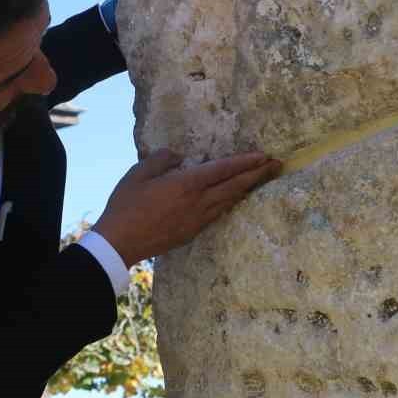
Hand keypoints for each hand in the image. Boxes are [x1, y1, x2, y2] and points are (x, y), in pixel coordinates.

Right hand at [94, 148, 282, 264]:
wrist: (120, 242)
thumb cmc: (126, 204)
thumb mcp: (139, 172)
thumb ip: (162, 159)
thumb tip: (179, 157)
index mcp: (186, 184)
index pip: (224, 170)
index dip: (245, 162)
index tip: (264, 155)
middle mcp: (198, 202)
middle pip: (235, 186)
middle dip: (258, 174)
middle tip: (277, 165)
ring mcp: (197, 219)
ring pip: (229, 201)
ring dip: (246, 188)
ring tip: (260, 179)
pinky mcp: (192, 231)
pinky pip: (218, 213)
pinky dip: (230, 202)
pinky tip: (233, 198)